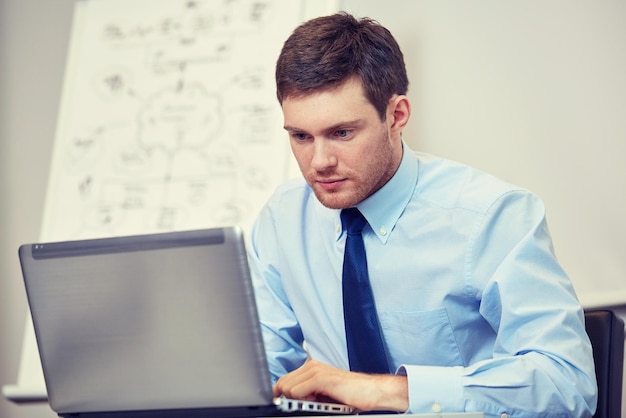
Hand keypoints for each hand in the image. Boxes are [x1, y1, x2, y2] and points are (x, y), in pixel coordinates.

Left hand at [272, 359, 408, 411]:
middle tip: (307, 403)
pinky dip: (302, 400)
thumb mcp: (323, 394)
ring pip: (287, 388)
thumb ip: (306, 393)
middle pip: (281, 384)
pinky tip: (317, 400)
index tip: (285, 403)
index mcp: (311, 368)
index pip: (284, 380)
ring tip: (317, 402)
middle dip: (288, 398)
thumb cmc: (350, 394)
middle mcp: (311, 366)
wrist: (371, 391)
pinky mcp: (320, 378)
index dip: (281, 394)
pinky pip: (296, 392)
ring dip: (297, 400)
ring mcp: (315, 370)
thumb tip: (286, 399)